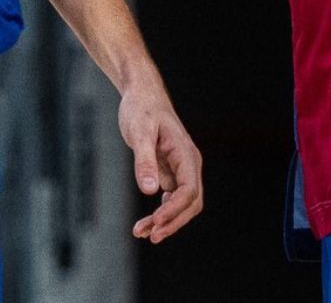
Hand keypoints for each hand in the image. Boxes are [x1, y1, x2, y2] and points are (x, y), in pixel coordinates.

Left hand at [119, 80, 202, 243]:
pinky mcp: (171, 171)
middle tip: (149, 235)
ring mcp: (181, 169)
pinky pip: (172, 197)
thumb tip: (150, 191)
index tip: (155, 222)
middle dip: (172, 221)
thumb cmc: (142, 109)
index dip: (174, 210)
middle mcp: (189, 163)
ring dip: (166, 220)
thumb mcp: (139, 132)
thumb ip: (144, 161)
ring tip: (142, 232)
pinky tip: (149, 221)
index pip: (189, 191)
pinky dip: (162, 211)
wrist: (142, 95)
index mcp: (186, 154)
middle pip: (191, 202)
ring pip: (182, 203)